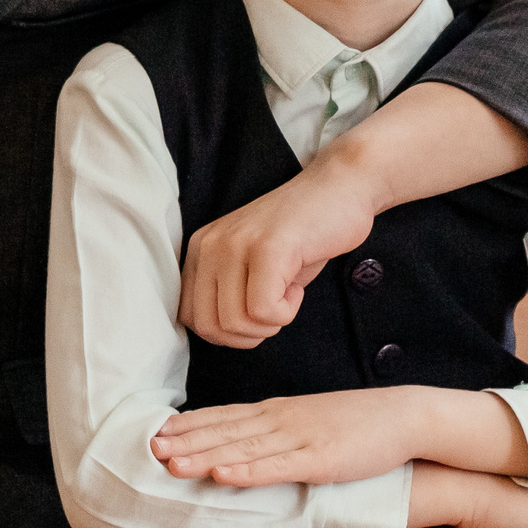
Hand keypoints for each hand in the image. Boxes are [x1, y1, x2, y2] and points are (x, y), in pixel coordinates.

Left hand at [154, 391, 419, 485]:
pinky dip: (248, 472)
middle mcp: (281, 420)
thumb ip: (277, 430)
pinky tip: (223, 476)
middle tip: (147, 448)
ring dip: (205, 456)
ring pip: (243, 449)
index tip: (155, 432)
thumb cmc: (357, 422)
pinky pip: (278, 467)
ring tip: (171, 463)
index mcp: (277, 411)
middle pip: (225, 431)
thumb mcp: (309, 420)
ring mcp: (300, 438)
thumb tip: (246, 444)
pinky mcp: (321, 459)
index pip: (224, 416)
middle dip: (185, 440)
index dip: (189, 425)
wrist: (404, 416)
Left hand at [178, 171, 374, 348]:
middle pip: (209, 327)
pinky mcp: (268, 249)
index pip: (188, 317)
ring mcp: (236, 244)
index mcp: (200, 249)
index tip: (256, 312)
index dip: (226, 332)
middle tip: (275, 309)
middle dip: (248, 335)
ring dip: (270, 323)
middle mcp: (210, 244)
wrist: (340, 191)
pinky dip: (287, 313)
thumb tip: (219, 336)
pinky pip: (264, 311)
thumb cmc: (301, 236)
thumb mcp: (250, 265)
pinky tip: (297, 287)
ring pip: (235, 323)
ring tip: (287, 292)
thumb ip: (226, 293)